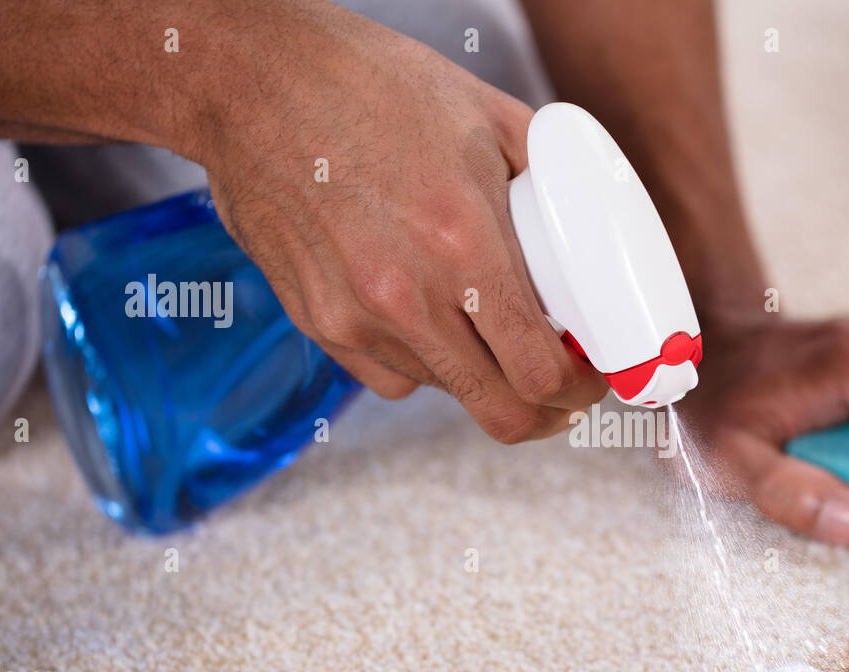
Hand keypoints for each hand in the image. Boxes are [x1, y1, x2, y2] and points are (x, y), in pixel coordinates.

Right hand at [196, 3, 605, 440]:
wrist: (253, 81)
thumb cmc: (370, 85)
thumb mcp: (489, 117)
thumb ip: (551, 183)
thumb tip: (596, 236)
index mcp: (463, 243)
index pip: (539, 370)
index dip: (579, 390)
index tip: (590, 379)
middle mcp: (407, 295)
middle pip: (498, 411)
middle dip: (544, 414)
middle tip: (561, 393)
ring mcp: (354, 317)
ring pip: (446, 391)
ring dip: (481, 374)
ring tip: (487, 326)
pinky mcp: (318, 323)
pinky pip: (391, 376)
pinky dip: (423, 362)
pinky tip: (428, 316)